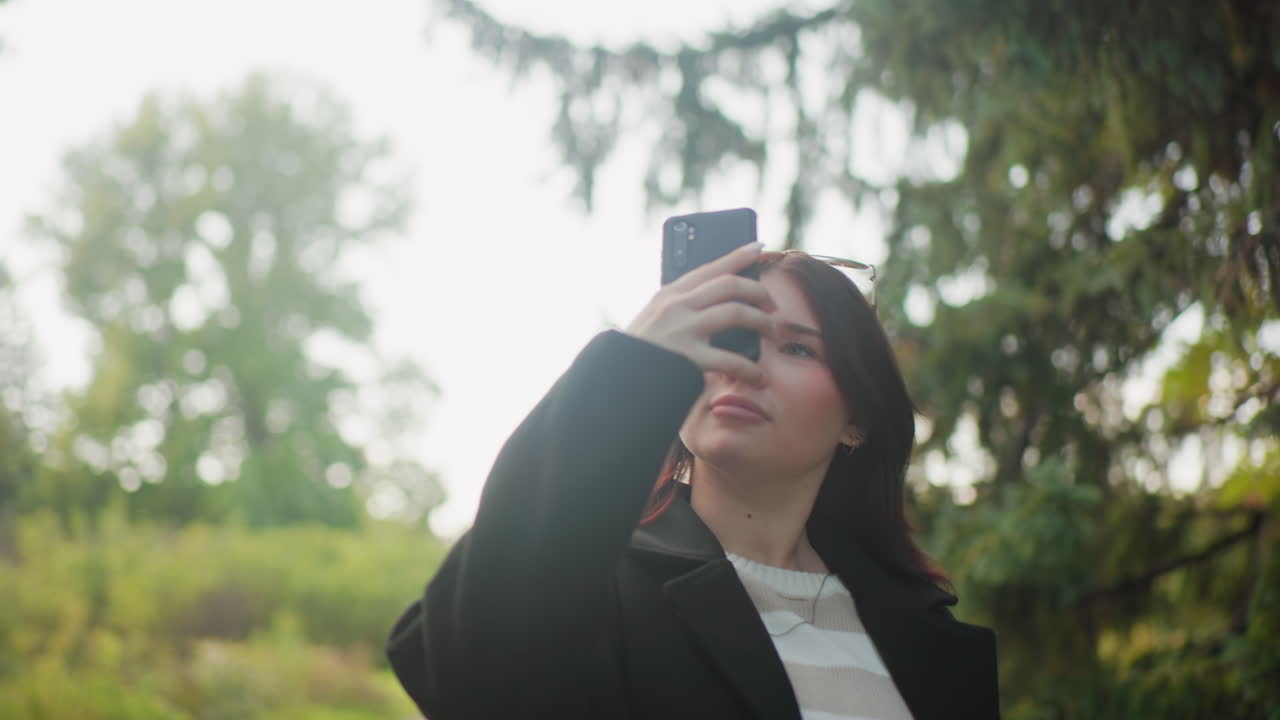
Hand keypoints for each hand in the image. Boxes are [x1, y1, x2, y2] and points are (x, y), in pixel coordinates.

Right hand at [625, 243, 775, 382]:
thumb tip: (715, 301)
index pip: (710, 267)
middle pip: (730, 284)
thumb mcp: (653, 322)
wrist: (614, 384)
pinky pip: (730, 359)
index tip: (759, 248)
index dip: (738, 256)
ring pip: (735, 311)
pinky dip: (750, 369)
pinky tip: (758, 376)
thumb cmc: (639, 356)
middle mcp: (675, 305)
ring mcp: (682, 329)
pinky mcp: (687, 358)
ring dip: (761, 321)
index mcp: (668, 294)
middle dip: (759, 292)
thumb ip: (679, 309)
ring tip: (771, 334)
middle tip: (772, 306)